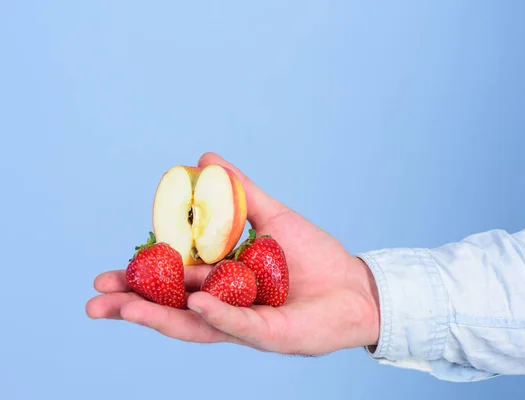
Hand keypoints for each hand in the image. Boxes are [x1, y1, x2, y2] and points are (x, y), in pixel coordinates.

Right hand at [86, 152, 379, 354]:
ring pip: (195, 324)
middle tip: (95, 300)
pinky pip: (239, 324)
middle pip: (172, 310)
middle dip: (134, 305)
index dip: (140, 281)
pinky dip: (216, 313)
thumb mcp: (273, 218)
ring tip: (122, 308)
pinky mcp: (271, 334)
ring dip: (159, 316)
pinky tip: (193, 302)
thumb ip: (240, 193)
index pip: (173, 284)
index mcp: (222, 283)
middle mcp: (227, 308)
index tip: (106, 275)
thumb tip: (204, 159)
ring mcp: (246, 324)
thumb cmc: (314, 257)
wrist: (354, 285)